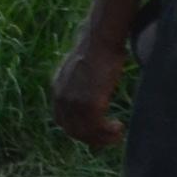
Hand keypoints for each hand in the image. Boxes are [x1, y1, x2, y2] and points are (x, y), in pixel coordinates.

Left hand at [48, 28, 127, 149]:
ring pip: (85, 133)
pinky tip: (118, 128)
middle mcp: (61, 98)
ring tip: (117, 133)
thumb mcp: (81, 66)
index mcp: (58, 88)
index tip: (95, 129)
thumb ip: (80, 79)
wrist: (100, 39)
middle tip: (108, 137)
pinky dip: (107, 134)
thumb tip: (90, 80)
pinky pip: (96, 128)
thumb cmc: (97, 47)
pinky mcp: (89, 104)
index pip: (62, 119)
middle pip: (72, 130)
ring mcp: (74, 102)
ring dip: (101, 138)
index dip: (78, 128)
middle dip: (91, 137)